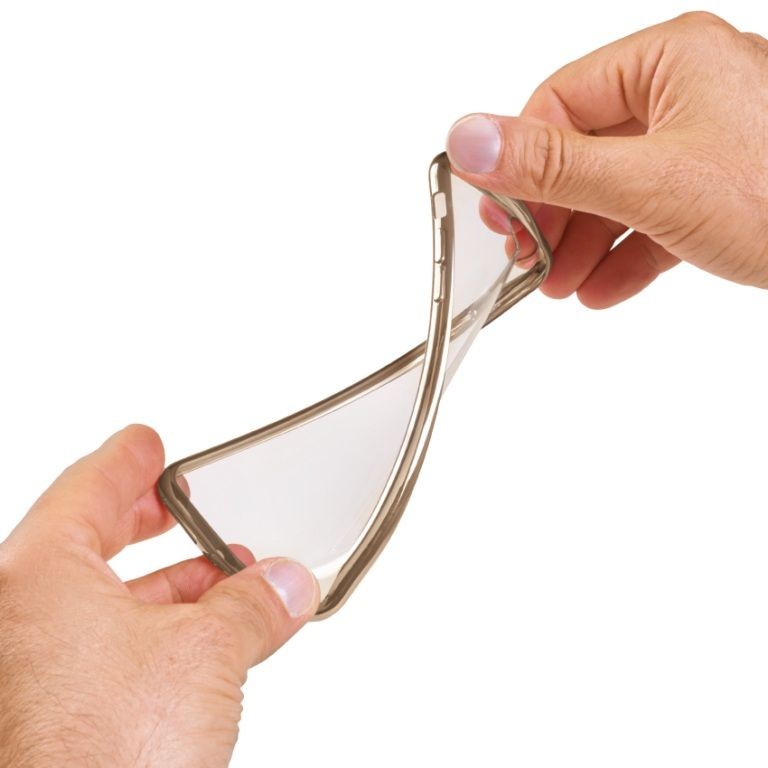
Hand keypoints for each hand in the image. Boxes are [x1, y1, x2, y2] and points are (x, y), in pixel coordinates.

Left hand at [0, 425, 318, 767]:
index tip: (145, 443)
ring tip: (225, 583)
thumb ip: (253, 607)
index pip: (86, 488)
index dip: (126, 460)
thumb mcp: (203, 655)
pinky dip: (157, 640)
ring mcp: (29, 673)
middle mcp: (19, 620)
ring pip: (102, 605)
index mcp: (37, 577)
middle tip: (179, 505)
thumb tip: (288, 585)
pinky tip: (204, 648)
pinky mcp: (48, 719)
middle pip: (87, 544)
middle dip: (148, 525)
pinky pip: (104, 653)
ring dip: (168, 592)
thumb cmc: (95, 758)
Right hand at [446, 12, 767, 307]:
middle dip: (553, 214)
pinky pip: (655, 215)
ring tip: (561, 284)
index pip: (559, 103)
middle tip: (527, 255)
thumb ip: (553, 165)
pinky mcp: (723, 188)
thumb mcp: (649, 182)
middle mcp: (687, 92)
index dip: (520, 163)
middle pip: (585, 150)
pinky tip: (603, 287)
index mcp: (669, 61)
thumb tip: (469, 138)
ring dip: (583, 242)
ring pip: (618, 188)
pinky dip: (625, 253)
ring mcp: (707, 142)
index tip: (499, 214)